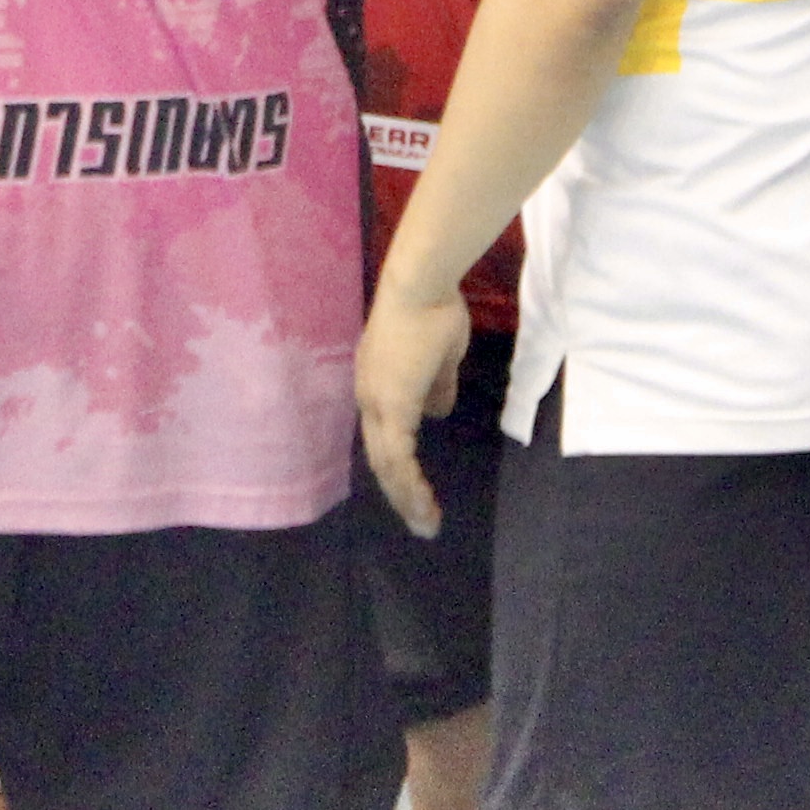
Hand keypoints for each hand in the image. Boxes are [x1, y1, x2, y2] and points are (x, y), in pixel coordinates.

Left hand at [355, 283, 470, 536]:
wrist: (421, 286)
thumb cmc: (433, 313)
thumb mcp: (440, 358)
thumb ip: (435, 387)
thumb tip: (435, 410)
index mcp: (377, 385)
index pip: (384, 438)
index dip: (400, 468)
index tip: (420, 492)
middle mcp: (369, 398)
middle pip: (380, 459)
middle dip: (401, 495)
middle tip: (423, 523)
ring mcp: (376, 402)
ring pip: (386, 463)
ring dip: (406, 496)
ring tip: (426, 523)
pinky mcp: (391, 406)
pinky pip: (398, 455)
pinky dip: (409, 483)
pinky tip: (424, 503)